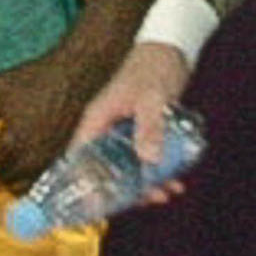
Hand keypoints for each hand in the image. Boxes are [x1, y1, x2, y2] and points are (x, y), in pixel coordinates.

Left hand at [0, 46, 109, 191]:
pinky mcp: (58, 156)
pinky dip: (25, 173)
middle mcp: (29, 158)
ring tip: (3, 156)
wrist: (72, 75)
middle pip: (1, 182)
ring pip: (20, 185)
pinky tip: (22, 153)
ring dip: (7, 176)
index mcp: (11, 144)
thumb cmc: (32, 80)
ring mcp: (46, 160)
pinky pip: (37, 178)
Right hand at [69, 43, 193, 203]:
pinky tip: (176, 181)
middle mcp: (105, 130)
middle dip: (127, 191)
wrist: (171, 47)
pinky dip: (158, 174)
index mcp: (96, 120)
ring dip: (147, 185)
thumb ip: (150, 127)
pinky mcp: (140, 133)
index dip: (85, 185)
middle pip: (105, 171)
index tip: (100, 207)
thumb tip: (149, 160)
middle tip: (152, 198)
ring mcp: (122, 133)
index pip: (79, 160)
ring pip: (127, 169)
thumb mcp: (153, 97)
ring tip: (170, 191)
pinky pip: (144, 161)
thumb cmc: (154, 66)